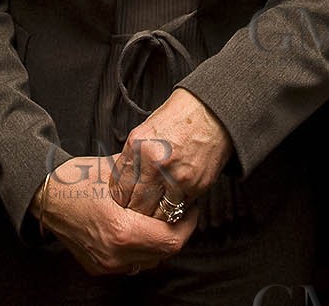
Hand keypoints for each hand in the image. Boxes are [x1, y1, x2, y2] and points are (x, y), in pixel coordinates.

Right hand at [34, 156, 195, 275]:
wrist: (43, 196)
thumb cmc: (74, 180)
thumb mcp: (115, 171)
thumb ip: (146, 176)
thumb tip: (171, 171)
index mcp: (121, 231)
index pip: (170, 240)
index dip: (187, 225)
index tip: (191, 209)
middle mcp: (114, 255)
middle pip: (162, 253)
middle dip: (175, 233)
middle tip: (180, 213)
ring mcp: (105, 264)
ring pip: (149, 261)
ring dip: (159, 243)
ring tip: (161, 220)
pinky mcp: (97, 266)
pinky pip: (131, 263)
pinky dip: (141, 249)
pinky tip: (140, 230)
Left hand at [110, 88, 232, 218]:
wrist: (209, 113)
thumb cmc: (177, 119)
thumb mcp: (143, 132)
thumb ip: (132, 159)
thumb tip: (122, 184)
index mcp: (139, 148)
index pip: (119, 189)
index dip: (119, 198)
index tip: (122, 198)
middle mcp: (157, 164)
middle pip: (136, 206)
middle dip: (134, 210)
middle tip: (135, 208)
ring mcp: (178, 178)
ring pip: (158, 214)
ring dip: (154, 214)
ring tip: (154, 207)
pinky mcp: (196, 187)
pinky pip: (179, 210)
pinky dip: (173, 209)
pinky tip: (171, 200)